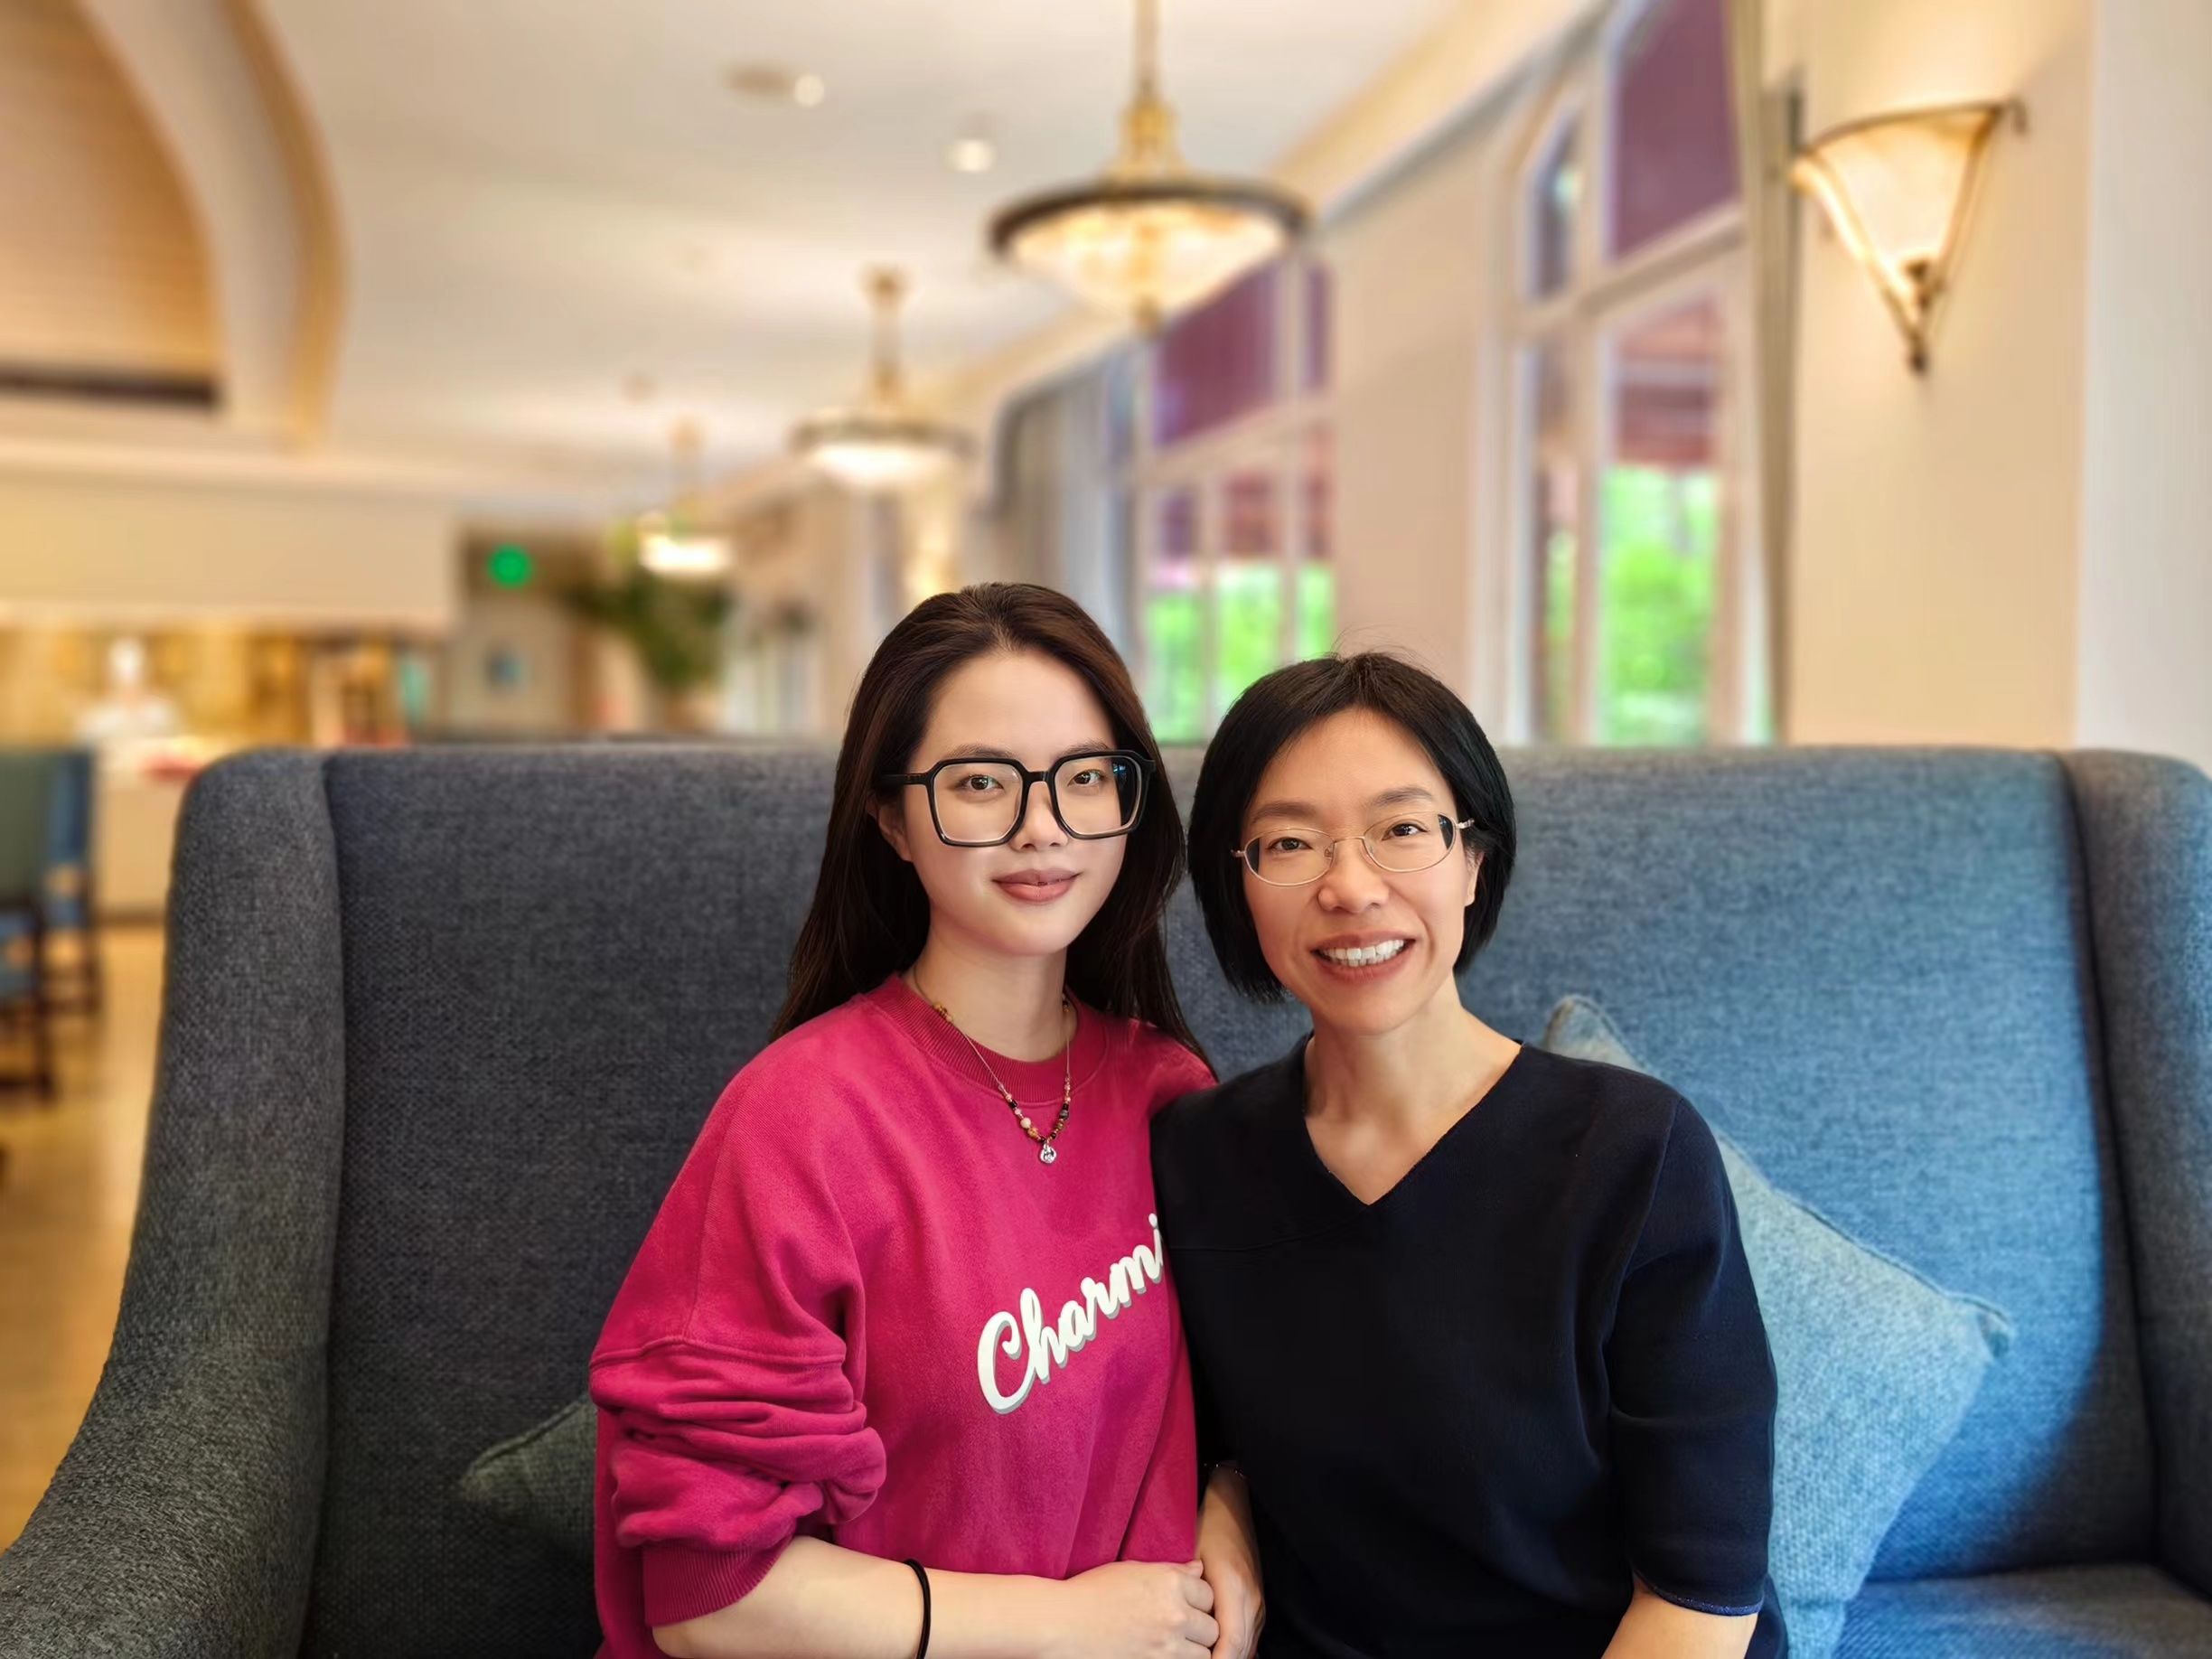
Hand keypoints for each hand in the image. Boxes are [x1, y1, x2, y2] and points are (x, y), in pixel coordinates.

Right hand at [1045, 1560, 1218, 1658]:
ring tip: (1171, 1645)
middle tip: (1180, 1629)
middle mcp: (1174, 1613)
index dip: (1198, 1601)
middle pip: (1211, 1627)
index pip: (1208, 1594)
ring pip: (1204, 1653)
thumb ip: (1171, 1571)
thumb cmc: (1091, 1592)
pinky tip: (1163, 1653)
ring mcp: (1166, 1645)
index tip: (1185, 1606)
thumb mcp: (1132, 1570)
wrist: (1061, 1625)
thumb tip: (1199, 1569)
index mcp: (1169, 1583)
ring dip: (1193, 1650)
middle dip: (1200, 1628)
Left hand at [1197, 1470, 1263, 1658]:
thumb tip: (1177, 1625)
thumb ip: (1187, 1592)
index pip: (1232, 1643)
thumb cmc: (1206, 1526)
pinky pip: (1249, 1636)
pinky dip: (1235, 1650)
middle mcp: (1251, 1599)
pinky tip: (1215, 1652)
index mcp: (1234, 1588)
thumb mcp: (1191, 1556)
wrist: (1232, 1502)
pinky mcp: (1257, 1600)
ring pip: (1247, 1646)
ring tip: (1202, 1658)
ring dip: (1228, 1656)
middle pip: (1242, 1651)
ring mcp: (1257, 1600)